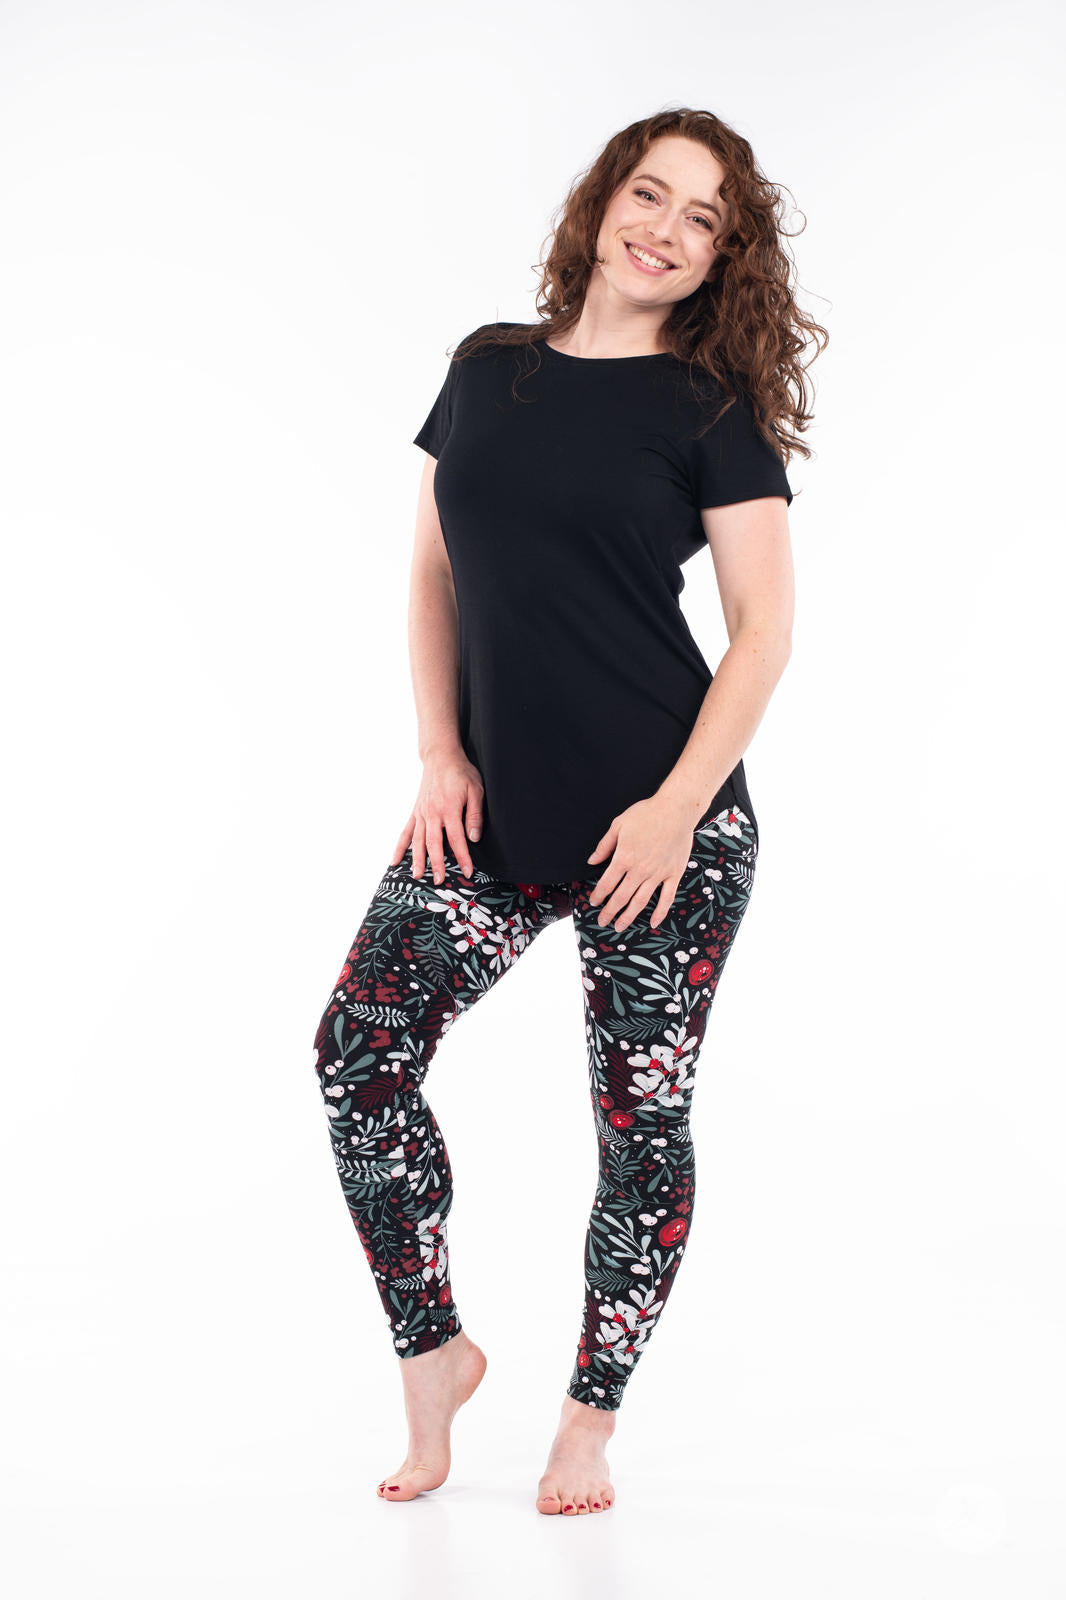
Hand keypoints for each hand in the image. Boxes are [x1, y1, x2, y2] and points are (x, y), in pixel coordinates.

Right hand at [392, 747, 483, 882]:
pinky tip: (394, 861)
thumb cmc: (461, 773)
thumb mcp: (476, 790)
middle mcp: (433, 813)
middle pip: (434, 843)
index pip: (457, 839)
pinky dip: (400, 847)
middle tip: (439, 881)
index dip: (463, 857)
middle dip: (437, 864)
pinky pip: (406, 832)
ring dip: (417, 859)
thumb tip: (474, 838)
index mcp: (450, 809)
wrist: (441, 757)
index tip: (468, 872)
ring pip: (418, 840)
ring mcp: (422, 813)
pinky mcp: (415, 812)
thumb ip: (475, 815)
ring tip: (417, 876)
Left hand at [586, 792, 702, 931]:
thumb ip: (604, 845)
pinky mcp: (673, 874)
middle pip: (621, 897)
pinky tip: (652, 923)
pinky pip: (666, 898)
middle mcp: (640, 870)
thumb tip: (592, 861)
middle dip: (609, 911)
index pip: (606, 883)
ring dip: (628, 916)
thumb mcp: (619, 825)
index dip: (598, 895)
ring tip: (620, 926)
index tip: (593, 902)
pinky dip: (660, 912)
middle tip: (602, 921)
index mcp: (624, 857)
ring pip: (640, 901)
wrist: (676, 809)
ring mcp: (658, 874)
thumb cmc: (647, 813)